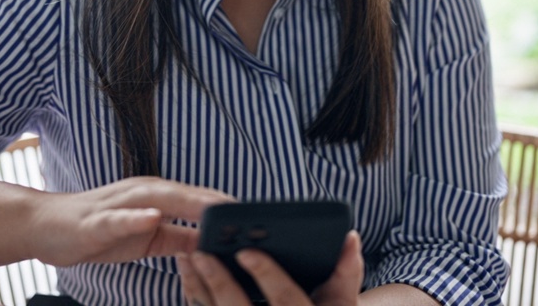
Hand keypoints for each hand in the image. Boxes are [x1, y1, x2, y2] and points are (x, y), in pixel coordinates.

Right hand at [27, 177, 233, 266]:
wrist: (46, 227)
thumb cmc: (97, 231)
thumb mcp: (147, 238)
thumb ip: (178, 239)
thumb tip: (212, 246)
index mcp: (155, 199)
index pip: (199, 201)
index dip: (227, 207)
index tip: (259, 216)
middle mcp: (141, 194)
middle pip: (186, 195)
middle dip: (216, 202)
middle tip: (248, 212)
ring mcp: (118, 204)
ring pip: (158, 199)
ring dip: (185, 202)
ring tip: (213, 209)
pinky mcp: (96, 220)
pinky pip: (119, 218)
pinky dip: (136, 217)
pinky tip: (152, 218)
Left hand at [176, 231, 363, 305]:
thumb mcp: (342, 303)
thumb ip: (346, 272)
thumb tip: (350, 237)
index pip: (289, 302)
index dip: (268, 277)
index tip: (246, 252)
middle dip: (220, 283)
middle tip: (201, 253)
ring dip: (199, 290)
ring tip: (187, 259)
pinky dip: (197, 300)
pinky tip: (189, 279)